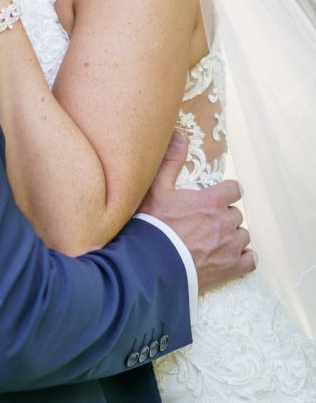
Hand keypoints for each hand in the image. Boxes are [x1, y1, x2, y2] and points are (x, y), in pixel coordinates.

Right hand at [139, 131, 255, 292]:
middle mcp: (225, 222)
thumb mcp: (157, 189)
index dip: (226, 192)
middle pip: (236, 214)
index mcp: (211, 201)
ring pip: (243, 235)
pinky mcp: (231, 268)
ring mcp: (230, 247)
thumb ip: (171, 161)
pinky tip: (231, 256)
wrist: (152, 266)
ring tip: (214, 240)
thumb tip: (179, 134)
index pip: (234, 189)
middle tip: (205, 222)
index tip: (217, 197)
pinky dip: (243, 257)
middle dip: (224, 216)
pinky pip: (250, 260)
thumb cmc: (154, 226)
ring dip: (232, 236)